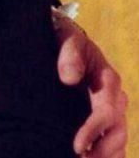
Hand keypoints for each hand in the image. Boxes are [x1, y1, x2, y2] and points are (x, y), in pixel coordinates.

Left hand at [54, 15, 127, 157]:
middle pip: (118, 132)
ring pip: (119, 140)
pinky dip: (109, 154)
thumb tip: (69, 78)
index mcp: (108, 80)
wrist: (67, 39)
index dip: (92, 131)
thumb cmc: (66, 39)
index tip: (76, 146)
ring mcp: (112, 109)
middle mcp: (115, 98)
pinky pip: (113, 141)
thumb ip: (69, 55)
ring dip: (107, 156)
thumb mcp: (67, 39)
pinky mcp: (105, 116)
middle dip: (102, 152)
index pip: (105, 112)